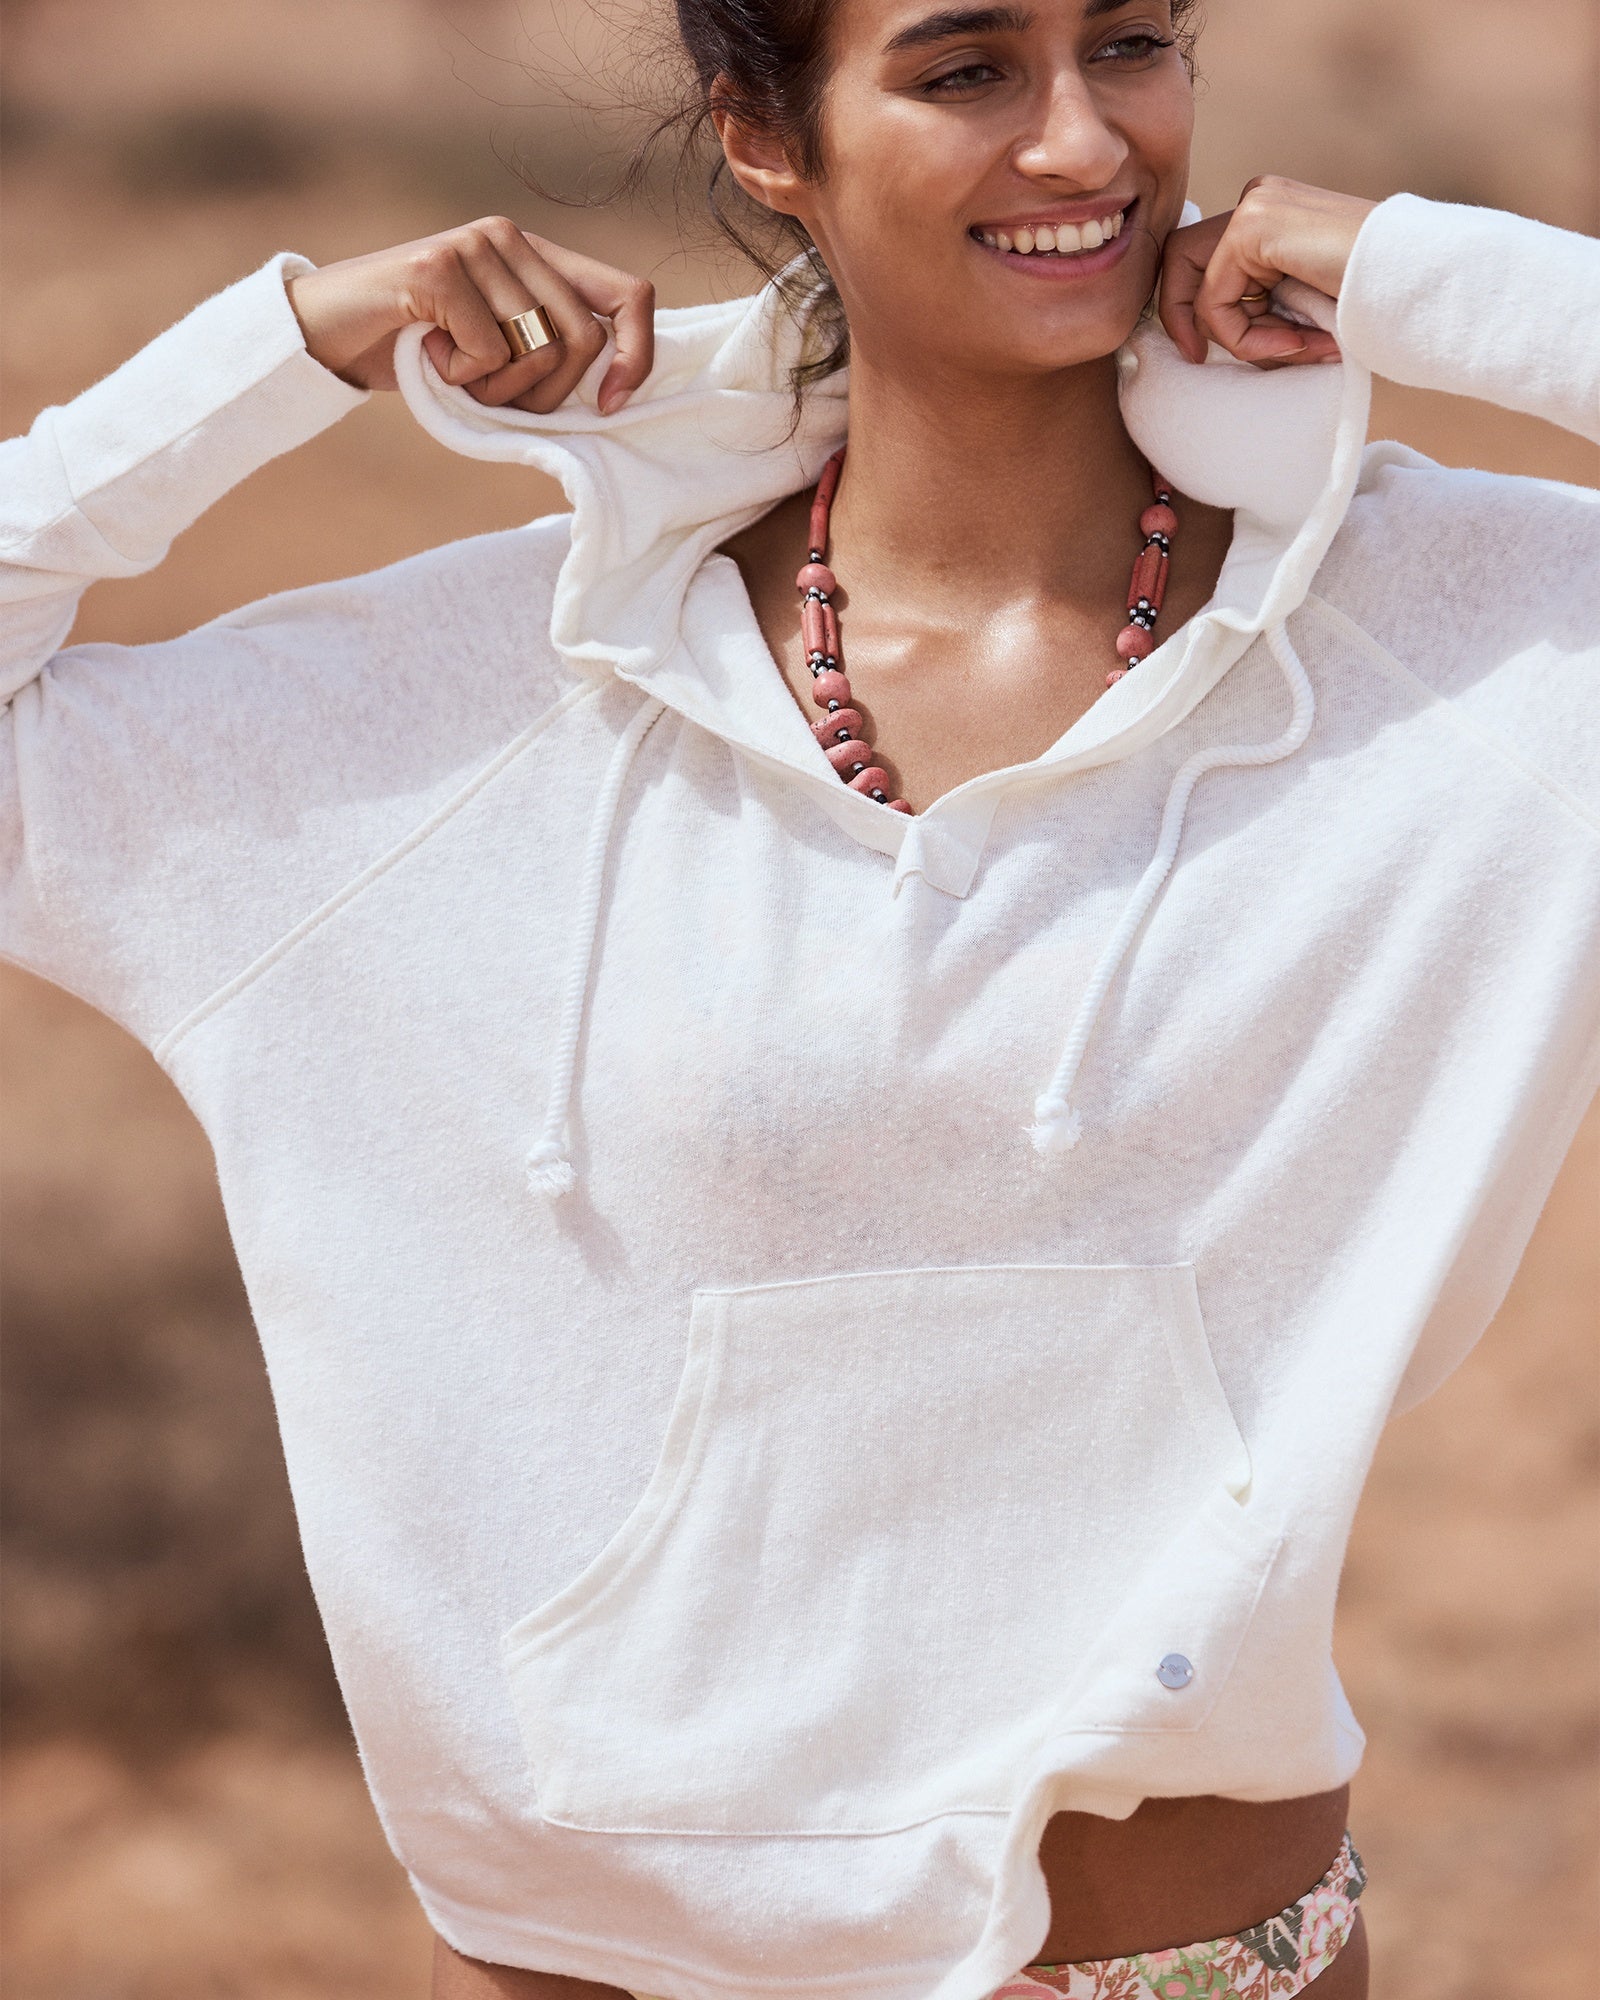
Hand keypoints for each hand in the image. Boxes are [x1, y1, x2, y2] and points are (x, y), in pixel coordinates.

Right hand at [285, 217, 653, 414]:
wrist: (326, 336)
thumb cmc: (417, 353)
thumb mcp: (499, 356)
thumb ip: (550, 356)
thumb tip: (617, 395)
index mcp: (537, 256)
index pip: (628, 295)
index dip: (635, 355)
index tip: (610, 406)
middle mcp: (511, 238)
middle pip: (582, 340)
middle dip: (544, 395)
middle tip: (491, 394)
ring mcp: (475, 246)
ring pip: (537, 350)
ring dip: (497, 390)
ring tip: (454, 371)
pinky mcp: (438, 267)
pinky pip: (488, 353)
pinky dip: (460, 378)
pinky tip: (427, 354)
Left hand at [1159, 176, 1377, 368]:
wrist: (1416, 277)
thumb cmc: (1371, 297)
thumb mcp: (1300, 299)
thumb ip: (1258, 303)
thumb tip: (1202, 338)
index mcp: (1268, 212)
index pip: (1198, 260)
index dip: (1188, 310)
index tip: (1200, 356)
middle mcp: (1256, 200)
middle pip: (1179, 262)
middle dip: (1188, 320)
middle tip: (1201, 360)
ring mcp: (1254, 207)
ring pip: (1200, 290)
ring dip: (1240, 340)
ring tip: (1296, 349)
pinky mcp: (1252, 227)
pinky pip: (1216, 301)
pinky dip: (1245, 337)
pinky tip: (1295, 341)